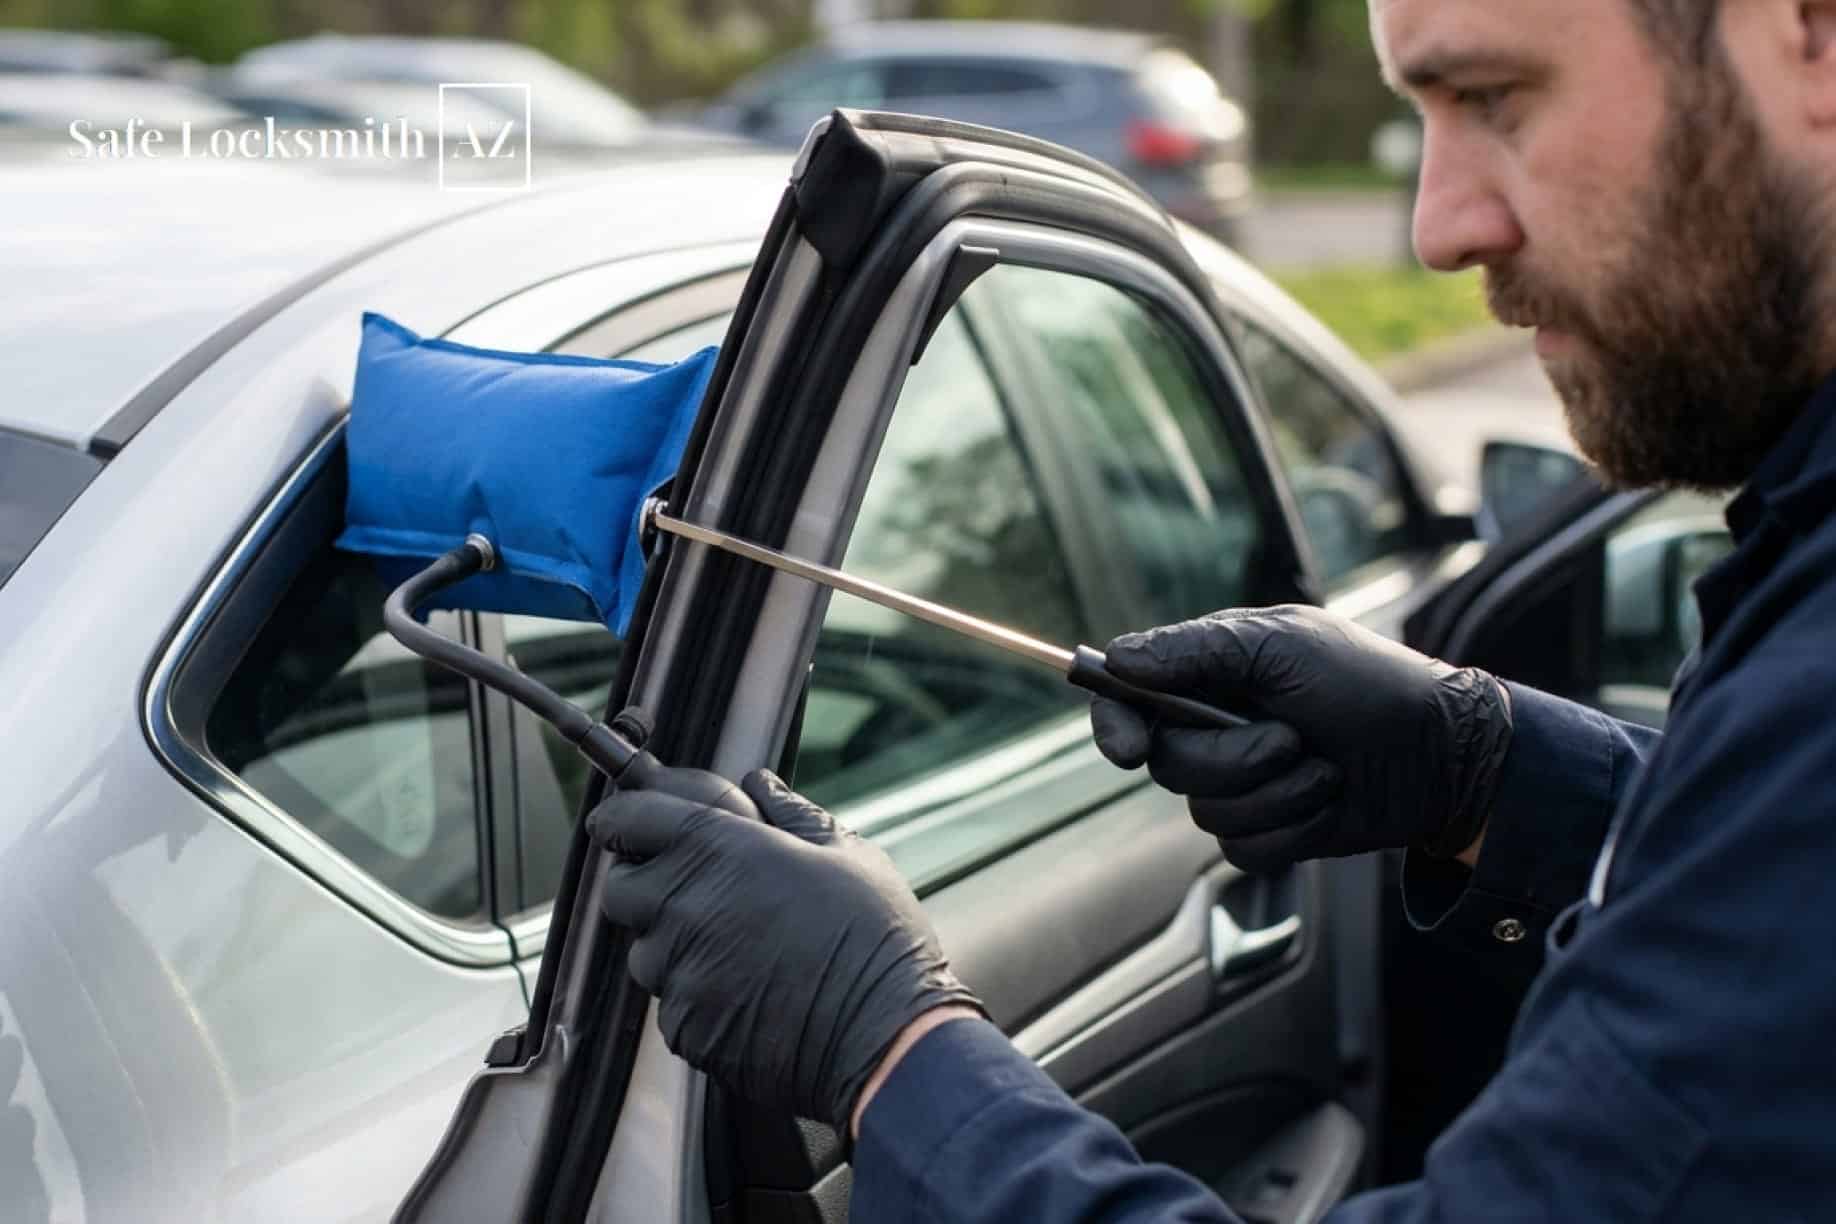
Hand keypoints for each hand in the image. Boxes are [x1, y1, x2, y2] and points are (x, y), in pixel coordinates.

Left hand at [590, 768, 984, 1129]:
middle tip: (692, 891)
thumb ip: (793, 815)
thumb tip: (762, 783)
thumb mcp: (848, 855)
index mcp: (718, 848)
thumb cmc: (876, 936)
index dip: (621, 819)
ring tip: (738, 951)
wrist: (887, 1035)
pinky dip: (700, 999)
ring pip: (647, 953)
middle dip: (645, 886)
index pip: (627, 819)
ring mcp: (680, 971)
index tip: (624, 825)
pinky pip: (674, 1005)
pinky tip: (752, 996)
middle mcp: (685, 905)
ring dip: (675, 948)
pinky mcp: (686, 1028)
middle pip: (621, 890)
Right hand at [1090, 605, 1511, 871]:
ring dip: (1276, 793)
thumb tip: (1120, 658)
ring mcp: (1239, 781)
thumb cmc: (1369, 684)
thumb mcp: (1285, 647)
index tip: (1128, 749)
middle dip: (1233, 759)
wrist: (1443, 756)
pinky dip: (1293, 827)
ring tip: (1325, 767)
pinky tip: (1328, 801)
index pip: (1129, 698)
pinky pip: (1243, 848)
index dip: (1114, 724)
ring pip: (1206, 812)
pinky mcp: (1267, 829)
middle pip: (1168, 764)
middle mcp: (1215, 727)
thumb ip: (1199, 650)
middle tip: (1291, 737)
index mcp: (1210, 673)